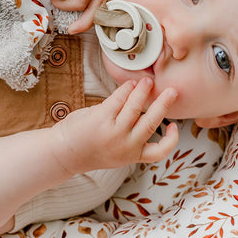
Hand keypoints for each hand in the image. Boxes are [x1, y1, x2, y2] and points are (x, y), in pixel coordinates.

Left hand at [54, 78, 178, 172]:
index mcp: (131, 156)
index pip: (159, 153)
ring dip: (144, 91)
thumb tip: (142, 109)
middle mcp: (126, 146)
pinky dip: (126, 89)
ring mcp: (114, 132)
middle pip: (152, 122)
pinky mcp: (102, 118)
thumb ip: (130, 137)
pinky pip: (119, 99)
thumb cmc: (88, 148)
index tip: (174, 127)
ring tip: (148, 81)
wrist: (63, 153)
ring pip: (136, 107)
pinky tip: (129, 84)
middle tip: (172, 91)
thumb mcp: (115, 151)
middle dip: (164, 104)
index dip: (172, 140)